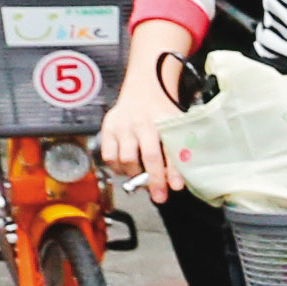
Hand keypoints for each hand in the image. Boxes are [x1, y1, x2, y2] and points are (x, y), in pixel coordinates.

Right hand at [95, 52, 183, 200]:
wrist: (143, 89)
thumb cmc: (162, 110)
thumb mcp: (177, 125)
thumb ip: (179, 148)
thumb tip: (178, 180)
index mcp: (163, 121)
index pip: (169, 151)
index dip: (172, 172)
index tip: (175, 188)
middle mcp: (141, 123)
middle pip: (146, 157)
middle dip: (153, 180)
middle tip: (159, 196)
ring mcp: (122, 126)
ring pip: (124, 159)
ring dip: (134, 175)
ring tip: (142, 179)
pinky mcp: (107, 128)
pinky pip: (108, 156)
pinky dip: (117, 168)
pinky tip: (126, 169)